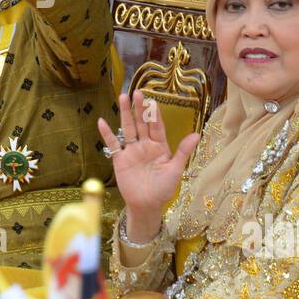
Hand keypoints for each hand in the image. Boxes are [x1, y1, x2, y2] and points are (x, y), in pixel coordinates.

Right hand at [97, 90, 199, 238]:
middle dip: (139, 108)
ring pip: (128, 128)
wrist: (146, 205)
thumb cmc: (163, 189)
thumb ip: (183, 152)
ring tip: (122, 97)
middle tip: (137, 92)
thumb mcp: (175, 170)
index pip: (157, 126)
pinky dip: (107, 133)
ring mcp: (132, 151)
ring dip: (125, 114)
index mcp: (160, 146)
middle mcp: (145, 145)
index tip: (153, 100)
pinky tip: (102, 122)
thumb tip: (197, 134)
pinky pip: (112, 144)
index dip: (154, 114)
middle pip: (141, 123)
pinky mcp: (120, 159)